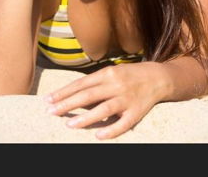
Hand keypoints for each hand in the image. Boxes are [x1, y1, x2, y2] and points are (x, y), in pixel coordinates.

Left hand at [43, 62, 168, 139]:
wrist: (158, 77)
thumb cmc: (129, 75)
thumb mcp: (112, 72)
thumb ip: (94, 82)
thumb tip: (70, 94)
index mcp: (107, 73)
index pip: (81, 83)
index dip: (64, 92)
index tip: (48, 100)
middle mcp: (116, 85)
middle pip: (88, 95)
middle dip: (68, 103)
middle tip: (51, 111)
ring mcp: (127, 98)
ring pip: (104, 108)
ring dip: (86, 117)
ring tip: (69, 124)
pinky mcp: (137, 111)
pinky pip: (123, 123)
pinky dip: (111, 130)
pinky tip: (98, 135)